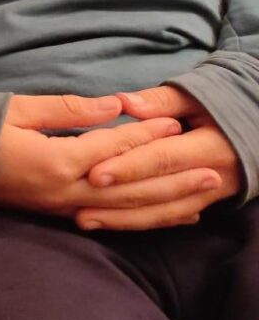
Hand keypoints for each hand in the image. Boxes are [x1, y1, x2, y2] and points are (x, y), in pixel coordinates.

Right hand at [0, 94, 189, 215]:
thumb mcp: (19, 108)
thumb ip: (67, 109)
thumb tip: (112, 105)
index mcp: (54, 162)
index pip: (112, 149)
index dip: (144, 135)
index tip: (173, 123)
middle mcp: (63, 192)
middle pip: (130, 190)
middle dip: (173, 179)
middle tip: (210, 169)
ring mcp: (61, 208)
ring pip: (126, 212)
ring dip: (167, 205)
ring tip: (202, 196)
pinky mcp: (57, 214)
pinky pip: (110, 221)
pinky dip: (143, 219)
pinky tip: (167, 215)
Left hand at [74, 86, 241, 230]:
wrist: (256, 126)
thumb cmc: (218, 103)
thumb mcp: (195, 95)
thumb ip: (160, 100)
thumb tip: (124, 103)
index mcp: (211, 145)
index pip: (163, 159)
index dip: (128, 167)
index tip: (94, 173)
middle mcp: (213, 176)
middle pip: (160, 192)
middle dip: (118, 200)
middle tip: (77, 206)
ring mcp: (210, 195)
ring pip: (164, 212)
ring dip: (124, 219)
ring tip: (84, 220)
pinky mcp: (203, 203)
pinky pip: (169, 217)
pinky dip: (140, 222)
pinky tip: (111, 224)